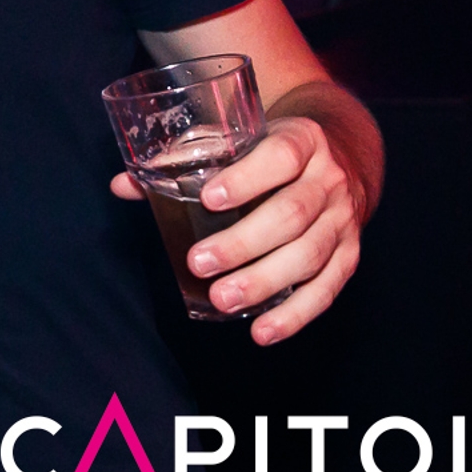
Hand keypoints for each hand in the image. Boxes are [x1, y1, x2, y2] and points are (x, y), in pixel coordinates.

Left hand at [111, 115, 361, 344]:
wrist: (342, 156)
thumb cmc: (271, 151)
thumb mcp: (240, 141)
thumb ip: (182, 160)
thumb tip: (122, 185)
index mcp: (302, 140)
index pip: (280, 157)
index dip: (246, 179)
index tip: (208, 199)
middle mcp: (330, 179)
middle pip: (292, 213)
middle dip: (244, 242)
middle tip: (199, 263)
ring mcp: (344, 218)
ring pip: (310, 253)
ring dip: (265, 281)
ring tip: (222, 299)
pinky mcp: (350, 253)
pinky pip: (328, 288)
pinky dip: (297, 314)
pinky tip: (263, 331)